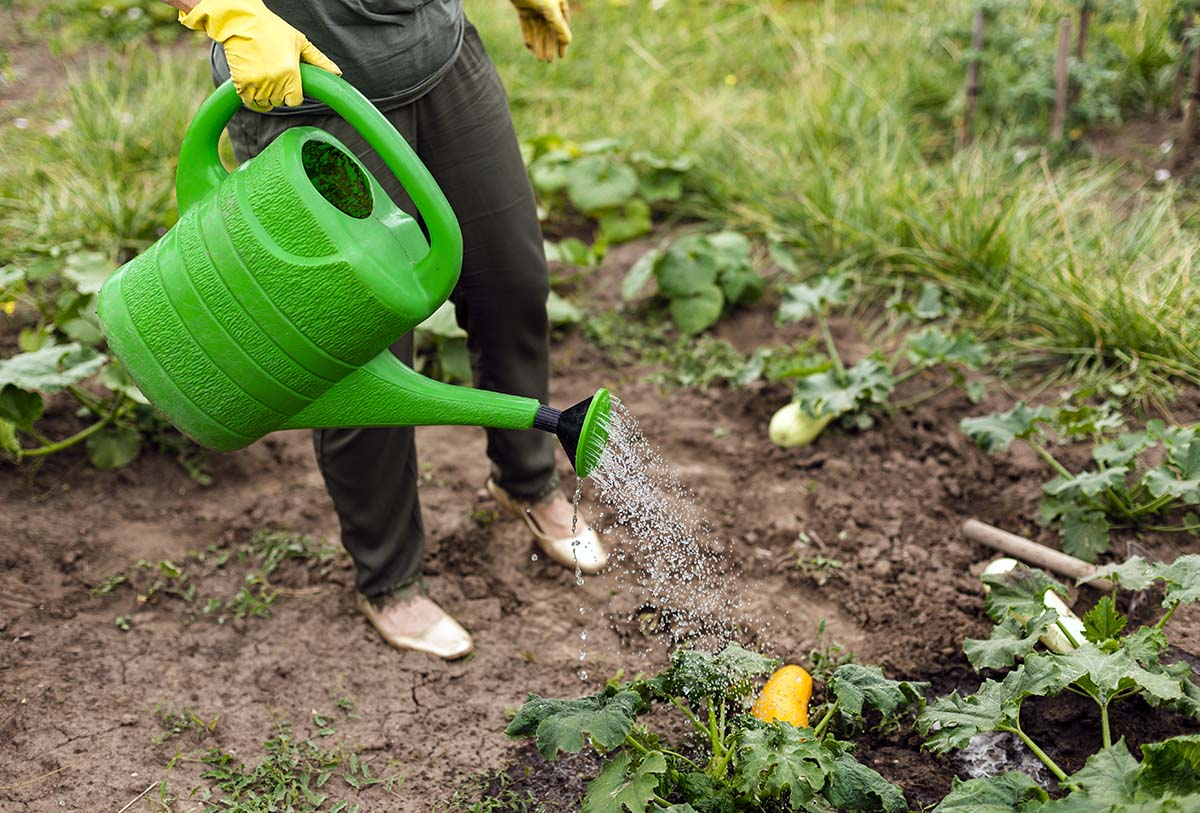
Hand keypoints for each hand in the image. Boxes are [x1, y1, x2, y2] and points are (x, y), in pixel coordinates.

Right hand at [178, 0, 340, 111]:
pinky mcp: (241, 83)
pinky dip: (252, 99)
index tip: (290, 87)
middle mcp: (274, 80)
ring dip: (266, 98)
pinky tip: (255, 89)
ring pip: (265, 104)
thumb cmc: (271, 28)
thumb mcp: (300, 42)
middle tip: (276, 78)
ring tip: (265, 82)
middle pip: (280, 102)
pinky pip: (249, 102)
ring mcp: (257, 83)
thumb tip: (337, 72)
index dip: (293, 95)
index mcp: (290, 72)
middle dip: (280, 94)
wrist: (242, 21)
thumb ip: (319, 60)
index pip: (295, 101)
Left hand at [510, 0, 571, 62]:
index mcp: (558, 3)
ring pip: (538, 28)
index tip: (561, 56)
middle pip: (549, 29)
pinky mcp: (522, 6)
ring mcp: (535, 5)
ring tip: (538, 59)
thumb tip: (567, 42)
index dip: (562, 41)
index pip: (563, 25)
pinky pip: (526, 24)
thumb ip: (559, 26)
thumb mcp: (549, 10)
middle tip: (548, 61)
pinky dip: (527, 35)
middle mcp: (548, 5)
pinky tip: (529, 48)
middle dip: (549, 45)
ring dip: (538, 43)